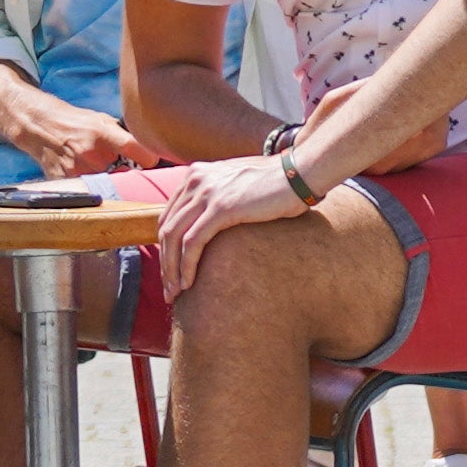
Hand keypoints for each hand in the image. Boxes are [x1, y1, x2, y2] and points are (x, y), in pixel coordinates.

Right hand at [0, 82, 143, 179]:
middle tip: (130, 172)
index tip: (153, 163)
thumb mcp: (103, 121)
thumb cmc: (76, 123)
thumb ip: (125, 137)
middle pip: (124, 175)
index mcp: (103, 133)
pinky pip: (88, 191)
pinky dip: (93, 188)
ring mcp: (76, 169)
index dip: (151, 160)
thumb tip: (152, 153)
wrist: (39, 127)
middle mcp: (90, 152)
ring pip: (107, 185)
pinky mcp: (65, 182)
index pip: (138, 150)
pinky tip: (90, 177)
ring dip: (110, 182)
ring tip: (104, 170)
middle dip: (129, 175)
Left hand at [151, 149, 317, 296]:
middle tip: (169, 289)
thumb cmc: (278, 185)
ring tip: (177, 292)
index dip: (167, 247)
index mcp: (197, 174)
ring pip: (174, 237)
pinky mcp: (221, 208)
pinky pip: (193, 242)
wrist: (300, 173)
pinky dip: (187, 265)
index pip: (170, 216)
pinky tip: (189, 283)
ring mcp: (207, 192)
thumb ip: (220, 198)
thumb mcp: (238, 186)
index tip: (172, 271)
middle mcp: (196, 180)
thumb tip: (212, 225)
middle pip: (167, 228)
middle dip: (165, 262)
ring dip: (172, 269)